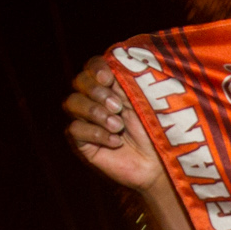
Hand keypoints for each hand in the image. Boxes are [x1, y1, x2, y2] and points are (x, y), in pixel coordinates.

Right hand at [63, 56, 165, 192]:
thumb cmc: (155, 130)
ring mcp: (86, 120)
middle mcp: (95, 99)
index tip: (108, 78)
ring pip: (72, 102)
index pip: (93, 66)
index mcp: (111, 86)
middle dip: (97, 92)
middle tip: (118, 107)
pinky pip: (75, 129)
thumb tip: (112, 66)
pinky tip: (115, 142)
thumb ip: (128, 82)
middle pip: (79, 81)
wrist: (158, 163)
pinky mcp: (81, 141)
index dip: (96, 68)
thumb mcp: (144, 102)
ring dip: (96, 113)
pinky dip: (96, 134)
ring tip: (118, 126)